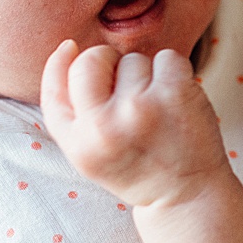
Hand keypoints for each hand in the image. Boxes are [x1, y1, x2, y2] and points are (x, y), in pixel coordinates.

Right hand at [40, 40, 224, 206]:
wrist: (189, 196)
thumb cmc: (138, 167)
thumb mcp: (90, 154)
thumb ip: (73, 111)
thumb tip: (68, 48)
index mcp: (79, 145)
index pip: (54, 89)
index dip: (58, 63)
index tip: (69, 47)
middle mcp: (103, 127)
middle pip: (90, 61)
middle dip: (105, 61)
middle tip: (127, 88)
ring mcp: (139, 108)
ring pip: (132, 59)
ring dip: (145, 76)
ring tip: (157, 110)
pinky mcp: (174, 94)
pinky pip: (166, 58)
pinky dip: (174, 73)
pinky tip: (177, 100)